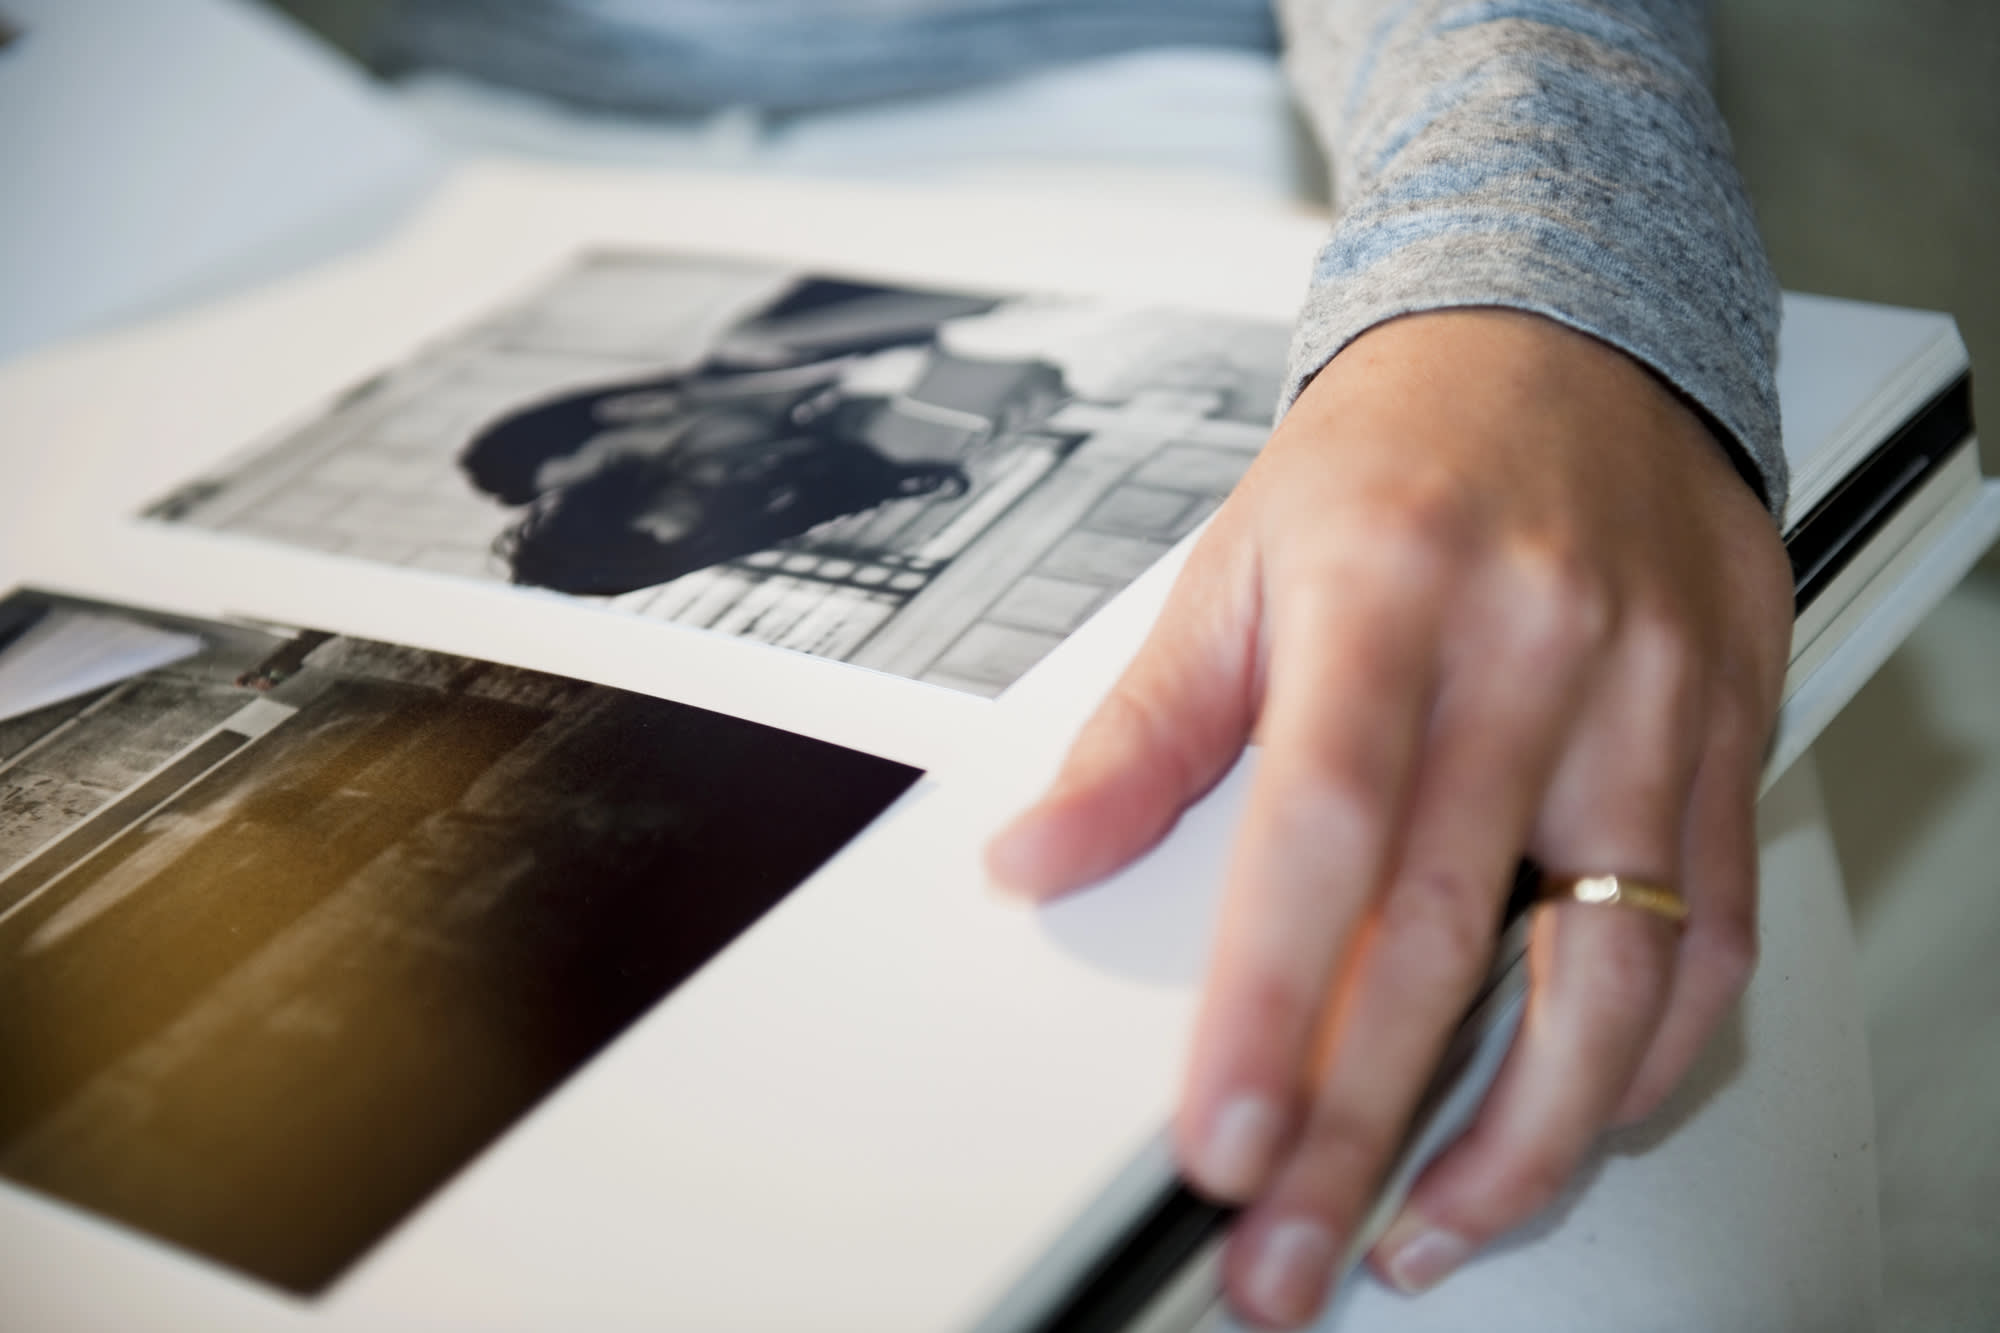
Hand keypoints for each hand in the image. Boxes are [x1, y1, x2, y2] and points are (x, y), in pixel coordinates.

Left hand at [986, 309, 1791, 1326]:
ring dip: (1522, 1136)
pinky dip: (1644, 1061)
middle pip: (1451, 931)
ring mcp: (1648, 699)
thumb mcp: (1232, 563)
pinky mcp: (1728, 737)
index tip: (1218, 1134)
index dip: (1270, 1001)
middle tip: (1287, 1249)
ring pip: (1617, 969)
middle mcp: (1534, 648)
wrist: (1566, 341)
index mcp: (1386, 593)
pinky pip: (1713, 937)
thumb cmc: (1395, 457)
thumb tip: (1038, 858)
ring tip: (1428, 1228)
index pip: (1323, 829)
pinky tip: (1567, 1123)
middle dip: (1360, 1123)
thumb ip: (1141, 732)